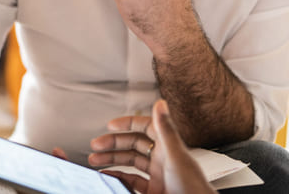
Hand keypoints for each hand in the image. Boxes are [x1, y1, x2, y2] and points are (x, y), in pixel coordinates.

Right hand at [89, 100, 214, 193]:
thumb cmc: (193, 187)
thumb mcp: (176, 156)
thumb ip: (166, 129)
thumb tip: (160, 103)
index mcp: (168, 147)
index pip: (146, 127)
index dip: (128, 124)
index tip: (111, 124)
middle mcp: (163, 159)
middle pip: (134, 145)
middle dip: (113, 143)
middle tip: (96, 144)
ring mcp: (158, 175)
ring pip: (131, 163)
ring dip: (112, 160)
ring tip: (95, 160)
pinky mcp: (154, 191)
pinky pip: (132, 181)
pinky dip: (118, 177)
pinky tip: (108, 175)